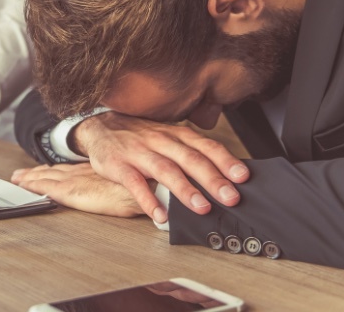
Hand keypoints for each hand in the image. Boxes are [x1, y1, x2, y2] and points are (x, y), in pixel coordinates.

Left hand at [11, 163, 142, 217]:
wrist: (143, 186)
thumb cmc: (140, 186)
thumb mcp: (125, 181)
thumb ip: (115, 183)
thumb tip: (120, 189)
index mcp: (91, 171)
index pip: (66, 169)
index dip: (51, 169)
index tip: (41, 169)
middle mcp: (79, 173)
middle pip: (51, 172)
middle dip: (35, 173)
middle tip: (19, 174)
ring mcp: (73, 181)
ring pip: (44, 178)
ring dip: (29, 179)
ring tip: (17, 179)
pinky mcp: (70, 192)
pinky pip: (45, 188)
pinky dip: (32, 186)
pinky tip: (23, 187)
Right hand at [73, 111, 249, 221]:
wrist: (100, 127)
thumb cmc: (141, 137)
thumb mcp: (168, 137)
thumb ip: (192, 153)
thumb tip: (226, 177)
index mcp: (176, 134)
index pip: (205, 146)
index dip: (225, 161)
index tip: (243, 177)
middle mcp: (160, 141)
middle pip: (190, 159)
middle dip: (212, 179)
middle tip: (230, 197)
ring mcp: (139, 153)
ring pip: (166, 170)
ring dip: (185, 190)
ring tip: (202, 208)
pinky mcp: (118, 166)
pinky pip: (135, 183)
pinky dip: (148, 200)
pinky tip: (160, 215)